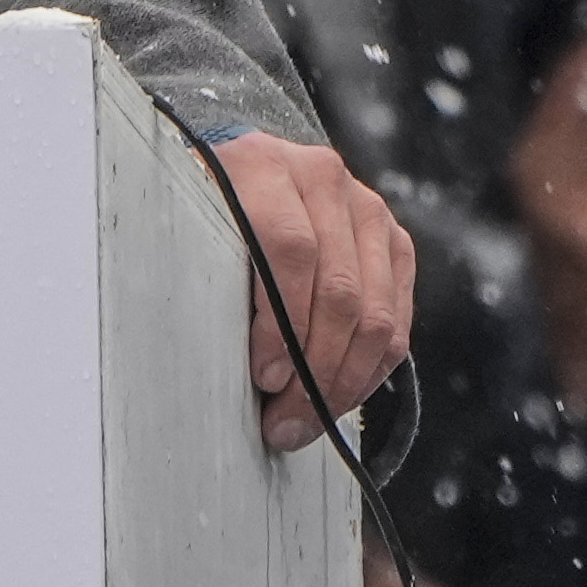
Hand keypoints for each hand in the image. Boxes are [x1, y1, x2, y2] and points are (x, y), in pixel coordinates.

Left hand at [210, 131, 415, 454]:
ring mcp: (366, 208)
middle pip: (339, 291)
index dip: (281, 324)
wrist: (246, 176)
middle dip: (313, 370)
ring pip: (375, 313)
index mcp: (264, 166)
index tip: (264, 378)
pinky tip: (337, 397)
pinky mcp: (394, 241)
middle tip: (284, 420)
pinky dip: (369, 370)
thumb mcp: (189, 227)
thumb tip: (216, 365)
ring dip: (343, 381)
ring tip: (306, 419)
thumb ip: (202, 273)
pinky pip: (397, 321)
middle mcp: (324, 178)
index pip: (289, 251)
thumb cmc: (206, 216)